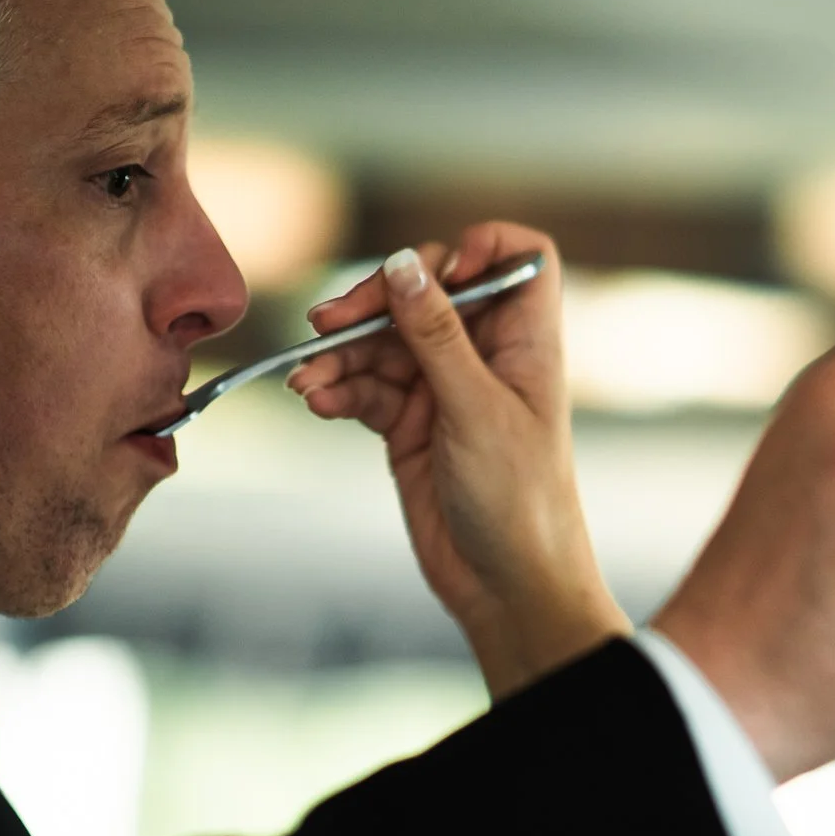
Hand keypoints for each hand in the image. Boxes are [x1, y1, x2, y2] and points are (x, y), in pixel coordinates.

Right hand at [289, 224, 628, 697]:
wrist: (507, 588)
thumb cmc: (520, 502)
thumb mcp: (477, 410)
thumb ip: (437, 335)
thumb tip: (406, 262)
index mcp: (526, 343)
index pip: (518, 259)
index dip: (482, 248)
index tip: (442, 268)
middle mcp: (485, 357)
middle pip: (427, 293)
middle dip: (376, 302)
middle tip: (328, 322)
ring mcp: (444, 390)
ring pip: (384, 343)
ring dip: (341, 355)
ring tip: (308, 380)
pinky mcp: (409, 426)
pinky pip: (364, 388)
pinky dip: (338, 389)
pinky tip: (316, 401)